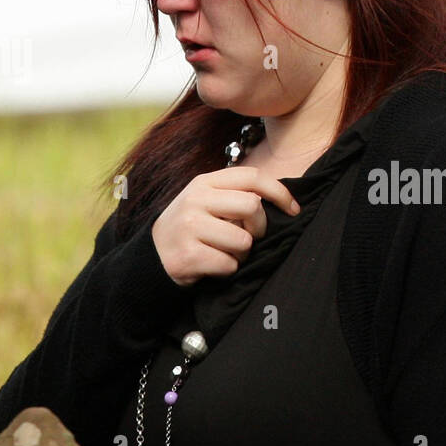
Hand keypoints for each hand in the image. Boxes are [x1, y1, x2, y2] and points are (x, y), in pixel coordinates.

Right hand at [151, 166, 300, 284]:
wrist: (152, 256)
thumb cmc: (190, 228)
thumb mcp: (206, 201)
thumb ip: (235, 195)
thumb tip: (278, 200)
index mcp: (205, 182)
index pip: (252, 176)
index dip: (279, 192)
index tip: (293, 209)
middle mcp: (196, 199)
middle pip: (252, 206)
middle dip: (259, 227)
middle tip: (249, 237)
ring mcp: (190, 226)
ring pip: (244, 241)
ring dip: (242, 254)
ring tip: (225, 252)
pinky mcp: (189, 255)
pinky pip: (230, 264)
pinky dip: (228, 269)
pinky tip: (212, 264)